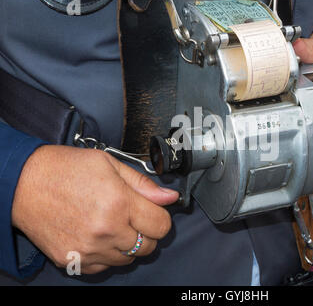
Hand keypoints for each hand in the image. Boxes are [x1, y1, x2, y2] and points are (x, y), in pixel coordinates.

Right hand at [12, 145, 178, 273]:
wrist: (23, 183)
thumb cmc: (65, 169)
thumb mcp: (109, 164)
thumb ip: (143, 184)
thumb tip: (169, 198)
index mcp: (119, 203)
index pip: (161, 225)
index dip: (161, 216)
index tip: (152, 210)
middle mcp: (106, 230)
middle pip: (149, 246)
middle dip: (147, 231)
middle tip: (132, 216)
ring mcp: (89, 249)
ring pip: (128, 259)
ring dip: (127, 244)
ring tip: (112, 224)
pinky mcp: (74, 260)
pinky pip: (104, 267)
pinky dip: (107, 255)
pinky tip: (98, 236)